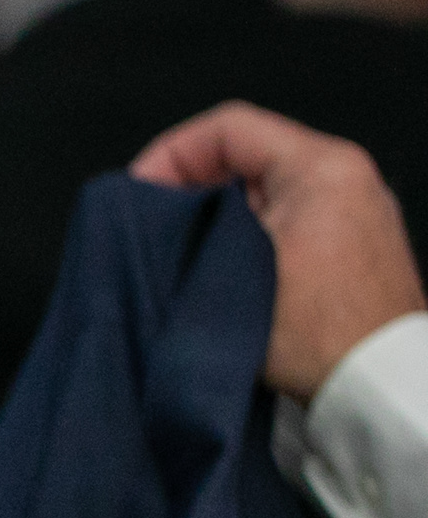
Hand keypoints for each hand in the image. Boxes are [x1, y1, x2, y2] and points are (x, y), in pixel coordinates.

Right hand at [132, 103, 426, 399]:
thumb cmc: (315, 334)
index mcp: (322, 167)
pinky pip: (288, 223)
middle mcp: (348, 179)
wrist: (380, 390)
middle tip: (151, 231)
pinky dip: (247, 240)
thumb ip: (185, 231)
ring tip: (180, 258)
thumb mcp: (234, 269)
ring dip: (216, 220)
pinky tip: (222, 278)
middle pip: (246, 158)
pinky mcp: (355, 250)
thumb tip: (147, 222)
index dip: (170, 154)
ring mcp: (357, 214)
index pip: (228, 128)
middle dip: (189, 190)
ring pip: (264, 193)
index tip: (137, 197)